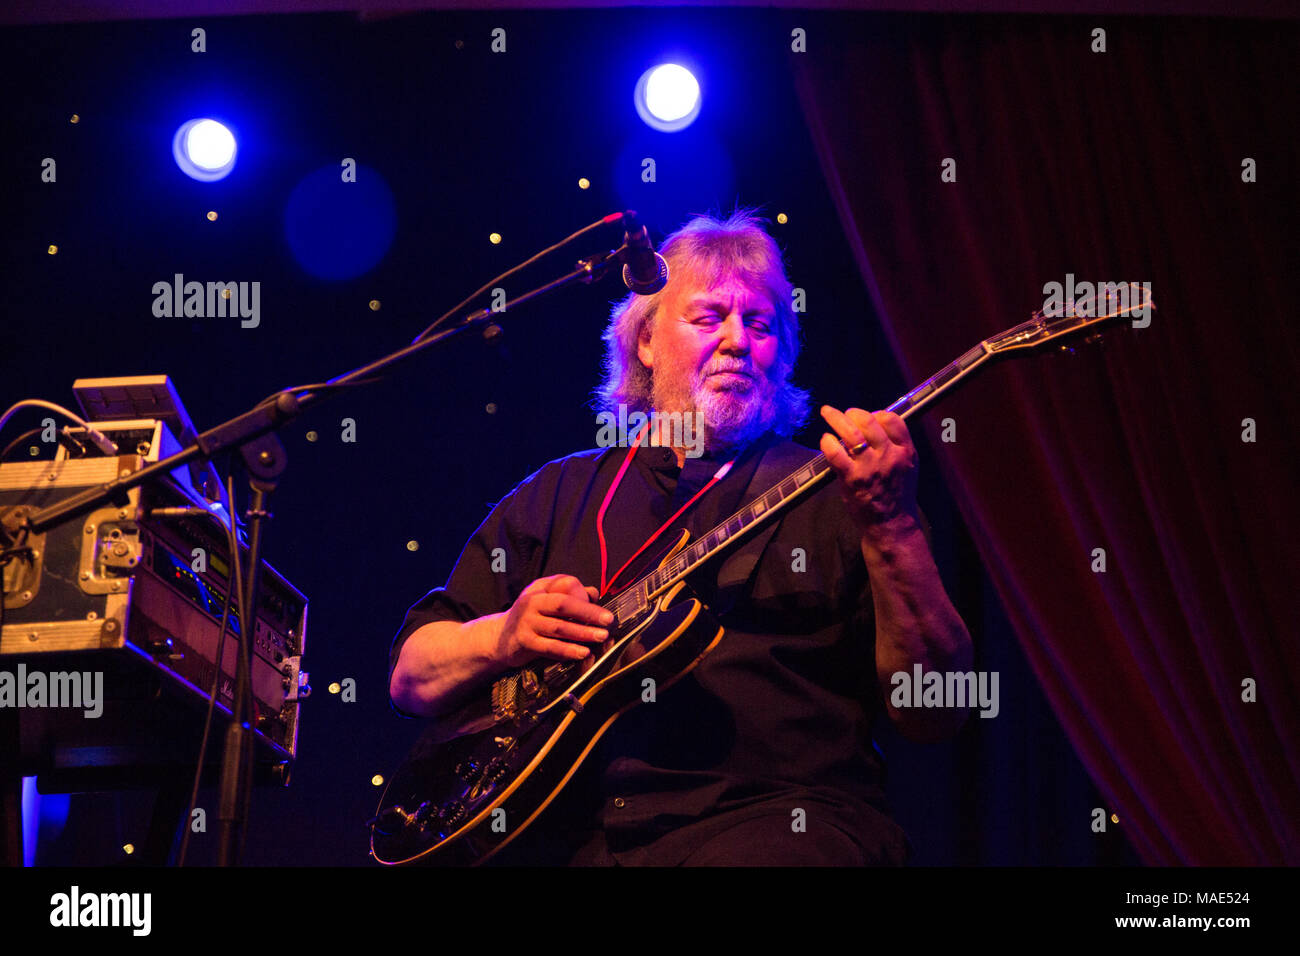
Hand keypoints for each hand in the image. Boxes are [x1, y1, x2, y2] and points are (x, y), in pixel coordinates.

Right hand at [492, 574, 612, 667]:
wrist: (497, 638)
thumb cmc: (528, 617)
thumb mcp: (544, 599)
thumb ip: (567, 594)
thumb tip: (593, 593)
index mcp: (539, 589)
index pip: (564, 585)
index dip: (583, 595)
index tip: (600, 605)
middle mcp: (531, 603)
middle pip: (563, 604)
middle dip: (588, 612)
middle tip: (608, 621)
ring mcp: (527, 623)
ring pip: (559, 627)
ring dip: (582, 633)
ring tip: (600, 637)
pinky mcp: (524, 643)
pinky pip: (550, 647)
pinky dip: (567, 650)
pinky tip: (582, 652)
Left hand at [818, 405, 919, 537]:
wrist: (892, 523)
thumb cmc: (897, 494)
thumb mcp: (908, 466)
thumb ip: (897, 445)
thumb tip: (877, 423)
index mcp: (905, 451)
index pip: (893, 420)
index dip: (878, 413)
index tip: (870, 416)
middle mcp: (888, 456)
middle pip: (870, 421)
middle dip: (854, 412)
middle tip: (846, 413)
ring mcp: (869, 466)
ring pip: (851, 432)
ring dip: (836, 418)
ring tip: (828, 413)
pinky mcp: (852, 478)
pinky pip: (835, 452)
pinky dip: (827, 442)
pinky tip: (825, 439)